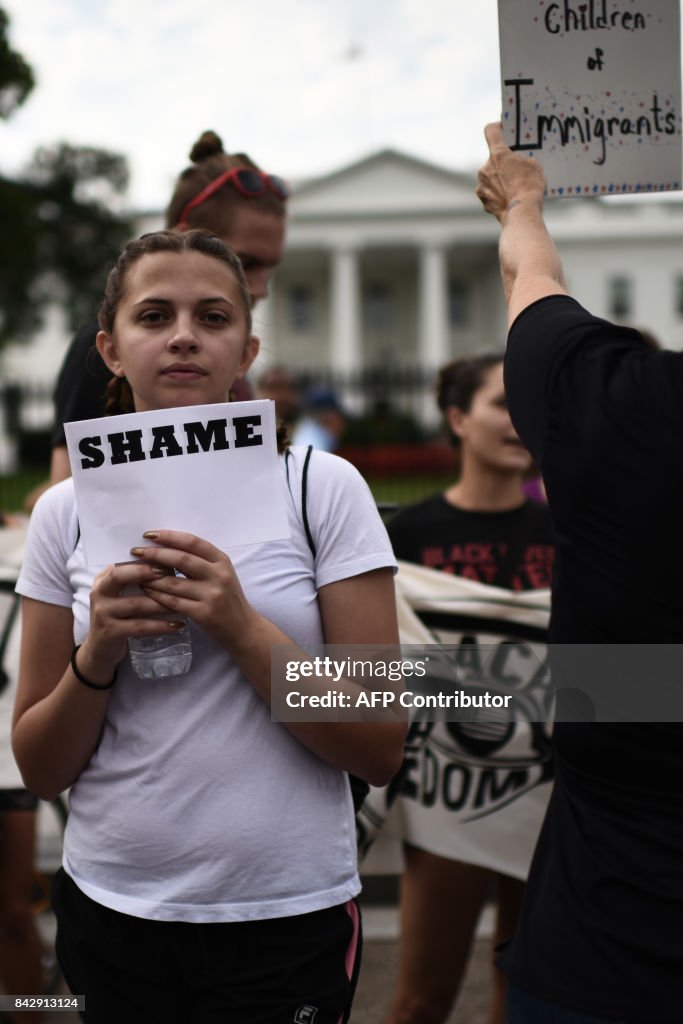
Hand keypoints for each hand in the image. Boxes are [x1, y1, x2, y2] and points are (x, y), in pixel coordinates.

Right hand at [83, 560, 181, 675]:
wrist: (101, 648)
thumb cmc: (120, 614)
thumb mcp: (123, 594)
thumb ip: (137, 579)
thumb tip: (169, 563)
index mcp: (104, 578)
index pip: (122, 560)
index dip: (143, 557)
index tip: (165, 555)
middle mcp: (99, 592)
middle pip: (119, 576)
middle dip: (145, 572)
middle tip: (170, 573)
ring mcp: (103, 613)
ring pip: (136, 604)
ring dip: (162, 602)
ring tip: (183, 602)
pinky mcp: (110, 632)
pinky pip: (140, 627)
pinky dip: (161, 625)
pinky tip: (178, 625)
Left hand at [129, 530, 256, 652]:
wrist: (243, 628)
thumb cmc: (227, 598)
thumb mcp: (220, 574)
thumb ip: (200, 562)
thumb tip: (166, 548)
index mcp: (222, 561)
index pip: (193, 542)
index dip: (170, 536)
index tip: (149, 534)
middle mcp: (218, 576)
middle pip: (182, 559)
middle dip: (155, 553)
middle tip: (136, 551)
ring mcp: (212, 595)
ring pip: (174, 582)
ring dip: (151, 577)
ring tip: (136, 572)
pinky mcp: (203, 614)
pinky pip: (173, 602)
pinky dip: (157, 595)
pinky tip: (146, 590)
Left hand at [476, 122, 546, 222]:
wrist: (521, 214)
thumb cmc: (530, 187)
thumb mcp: (534, 166)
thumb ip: (522, 160)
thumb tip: (519, 164)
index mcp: (498, 154)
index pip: (491, 131)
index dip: (497, 128)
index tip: (502, 129)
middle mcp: (485, 168)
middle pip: (493, 159)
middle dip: (503, 163)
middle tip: (516, 168)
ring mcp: (482, 186)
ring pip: (490, 178)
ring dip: (500, 180)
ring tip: (515, 187)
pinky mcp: (483, 201)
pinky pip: (490, 194)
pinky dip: (498, 195)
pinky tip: (510, 199)